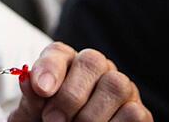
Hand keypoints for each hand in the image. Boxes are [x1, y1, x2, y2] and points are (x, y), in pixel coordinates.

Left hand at [9, 42, 151, 121]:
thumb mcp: (33, 114)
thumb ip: (32, 99)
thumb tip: (29, 81)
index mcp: (65, 63)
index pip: (59, 52)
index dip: (50, 68)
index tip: (40, 89)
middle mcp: (96, 68)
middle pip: (91, 62)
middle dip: (70, 95)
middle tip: (52, 120)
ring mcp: (120, 87)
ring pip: (116, 84)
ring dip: (91, 113)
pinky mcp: (139, 111)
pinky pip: (133, 112)